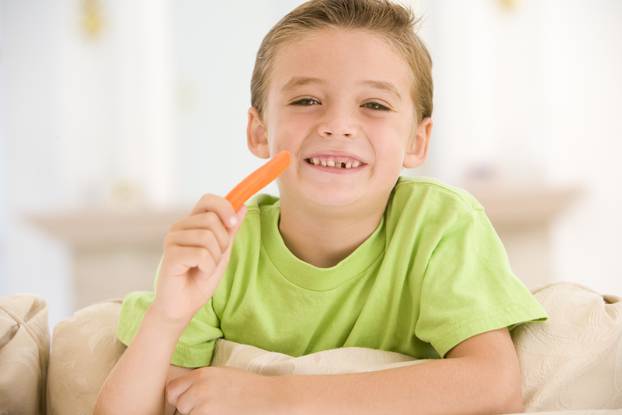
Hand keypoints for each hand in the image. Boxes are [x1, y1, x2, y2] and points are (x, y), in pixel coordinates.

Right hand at [152, 194, 246, 324]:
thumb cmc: (200, 278)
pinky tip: (198, 274)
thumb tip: (242, 206)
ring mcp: (172, 240)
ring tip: (204, 268)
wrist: (183, 305)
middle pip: (212, 219)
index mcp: (191, 223)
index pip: (208, 200)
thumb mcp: (222, 252)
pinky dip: (207, 268)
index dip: (224, 207)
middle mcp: (179, 227)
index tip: (233, 223)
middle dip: (223, 242)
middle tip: (214, 259)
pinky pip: (201, 254)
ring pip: (207, 237)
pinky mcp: (170, 255)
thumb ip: (230, 230)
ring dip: (214, 258)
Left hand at [166, 366, 287, 414]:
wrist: (269, 397)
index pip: (171, 390)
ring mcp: (203, 405)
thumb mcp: (222, 374)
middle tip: (209, 407)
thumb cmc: (249, 387)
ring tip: (217, 410)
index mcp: (201, 374)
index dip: (178, 397)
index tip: (190, 401)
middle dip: (190, 408)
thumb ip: (201, 381)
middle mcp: (199, 388)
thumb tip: (185, 392)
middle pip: (179, 405)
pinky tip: (221, 413)